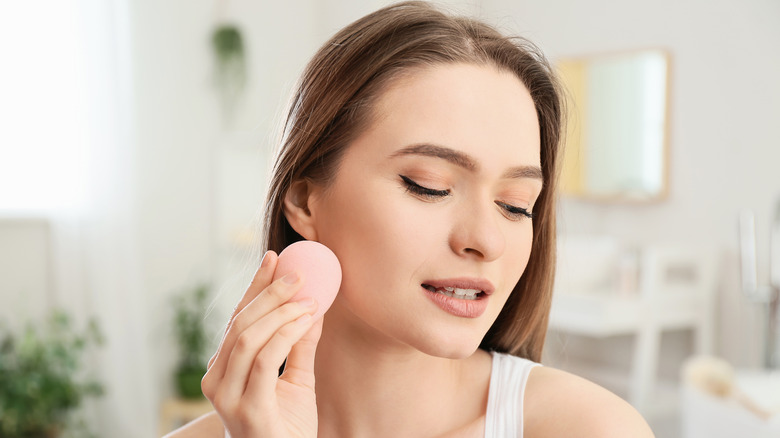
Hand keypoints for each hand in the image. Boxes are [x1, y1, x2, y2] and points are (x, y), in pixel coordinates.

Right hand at [201, 251, 322, 437]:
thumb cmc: (287, 427)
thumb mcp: (297, 380)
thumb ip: (301, 346)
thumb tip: (314, 306)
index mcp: (223, 370)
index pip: (236, 320)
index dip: (255, 287)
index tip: (274, 259)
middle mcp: (217, 381)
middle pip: (239, 323)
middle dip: (269, 292)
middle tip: (297, 273)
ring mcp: (227, 396)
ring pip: (249, 337)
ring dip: (281, 311)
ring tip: (308, 298)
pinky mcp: (248, 407)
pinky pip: (265, 358)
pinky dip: (287, 333)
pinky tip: (305, 319)